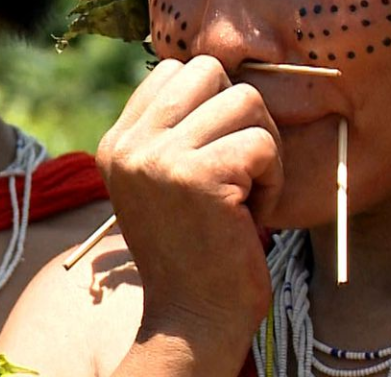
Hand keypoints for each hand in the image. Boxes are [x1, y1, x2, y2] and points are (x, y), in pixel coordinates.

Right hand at [97, 55, 281, 353]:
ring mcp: (160, 158)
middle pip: (209, 71)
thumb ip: (173, 132)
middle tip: (241, 168)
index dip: (212, 103)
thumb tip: (217, 74)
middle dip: (241, 114)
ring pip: (244, 100)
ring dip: (261, 148)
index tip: (216, 154)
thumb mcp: (163, 183)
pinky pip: (262, 144)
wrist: (191, 320)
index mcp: (117, 143)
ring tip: (247, 194)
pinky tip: (252, 213)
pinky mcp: (199, 177)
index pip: (174, 70)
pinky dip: (273, 180)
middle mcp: (130, 145)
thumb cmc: (193, 253)